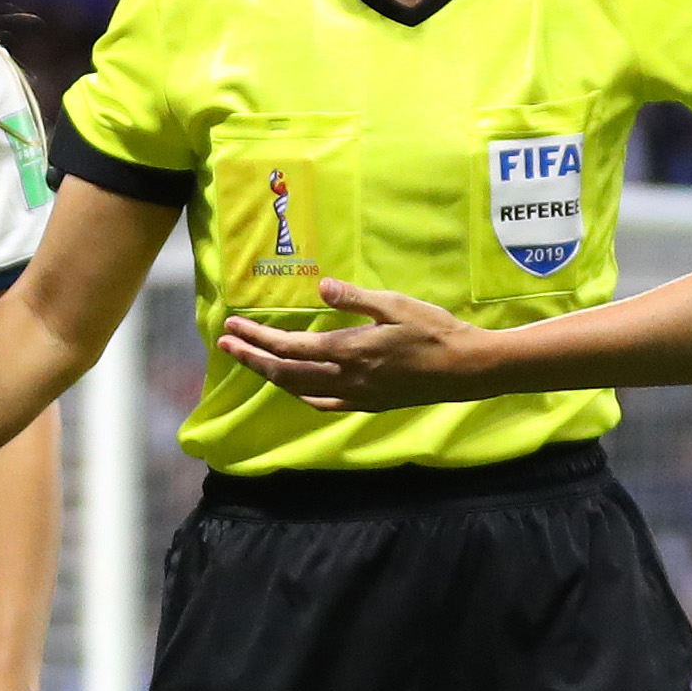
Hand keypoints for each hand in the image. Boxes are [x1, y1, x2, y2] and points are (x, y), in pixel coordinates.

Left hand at [211, 279, 481, 411]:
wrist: (467, 369)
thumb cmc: (434, 330)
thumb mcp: (395, 304)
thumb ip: (355, 298)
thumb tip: (321, 287)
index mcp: (349, 351)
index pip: (290, 347)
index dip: (257, 338)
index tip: (232, 328)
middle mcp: (346, 378)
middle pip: (284, 372)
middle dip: (251, 357)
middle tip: (225, 344)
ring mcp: (356, 395)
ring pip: (299, 390)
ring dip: (270, 375)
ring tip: (250, 360)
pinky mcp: (369, 404)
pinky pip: (324, 403)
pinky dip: (300, 394)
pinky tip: (294, 387)